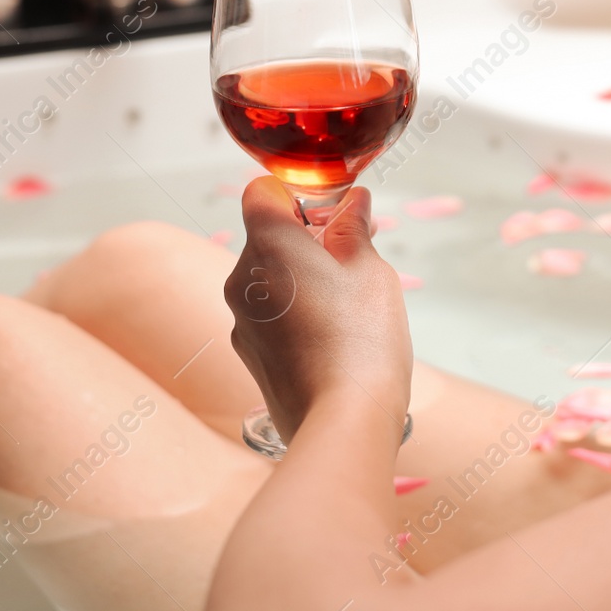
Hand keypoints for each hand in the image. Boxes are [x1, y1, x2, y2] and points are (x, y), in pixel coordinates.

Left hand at [225, 178, 412, 444]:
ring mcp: (240, 319)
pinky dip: (294, 312)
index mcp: (269, 244)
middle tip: (354, 255)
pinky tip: (332, 335)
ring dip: (302, 277)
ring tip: (348, 302)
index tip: (332, 213)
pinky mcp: (248, 353)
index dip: (298, 194)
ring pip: (269, 278)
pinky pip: (268, 314)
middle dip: (308, 238)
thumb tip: (353, 203)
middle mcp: (242, 278)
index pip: (263, 192)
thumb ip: (354, 229)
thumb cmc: (361, 338)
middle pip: (267, 237)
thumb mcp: (370, 269)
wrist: (342, 418)